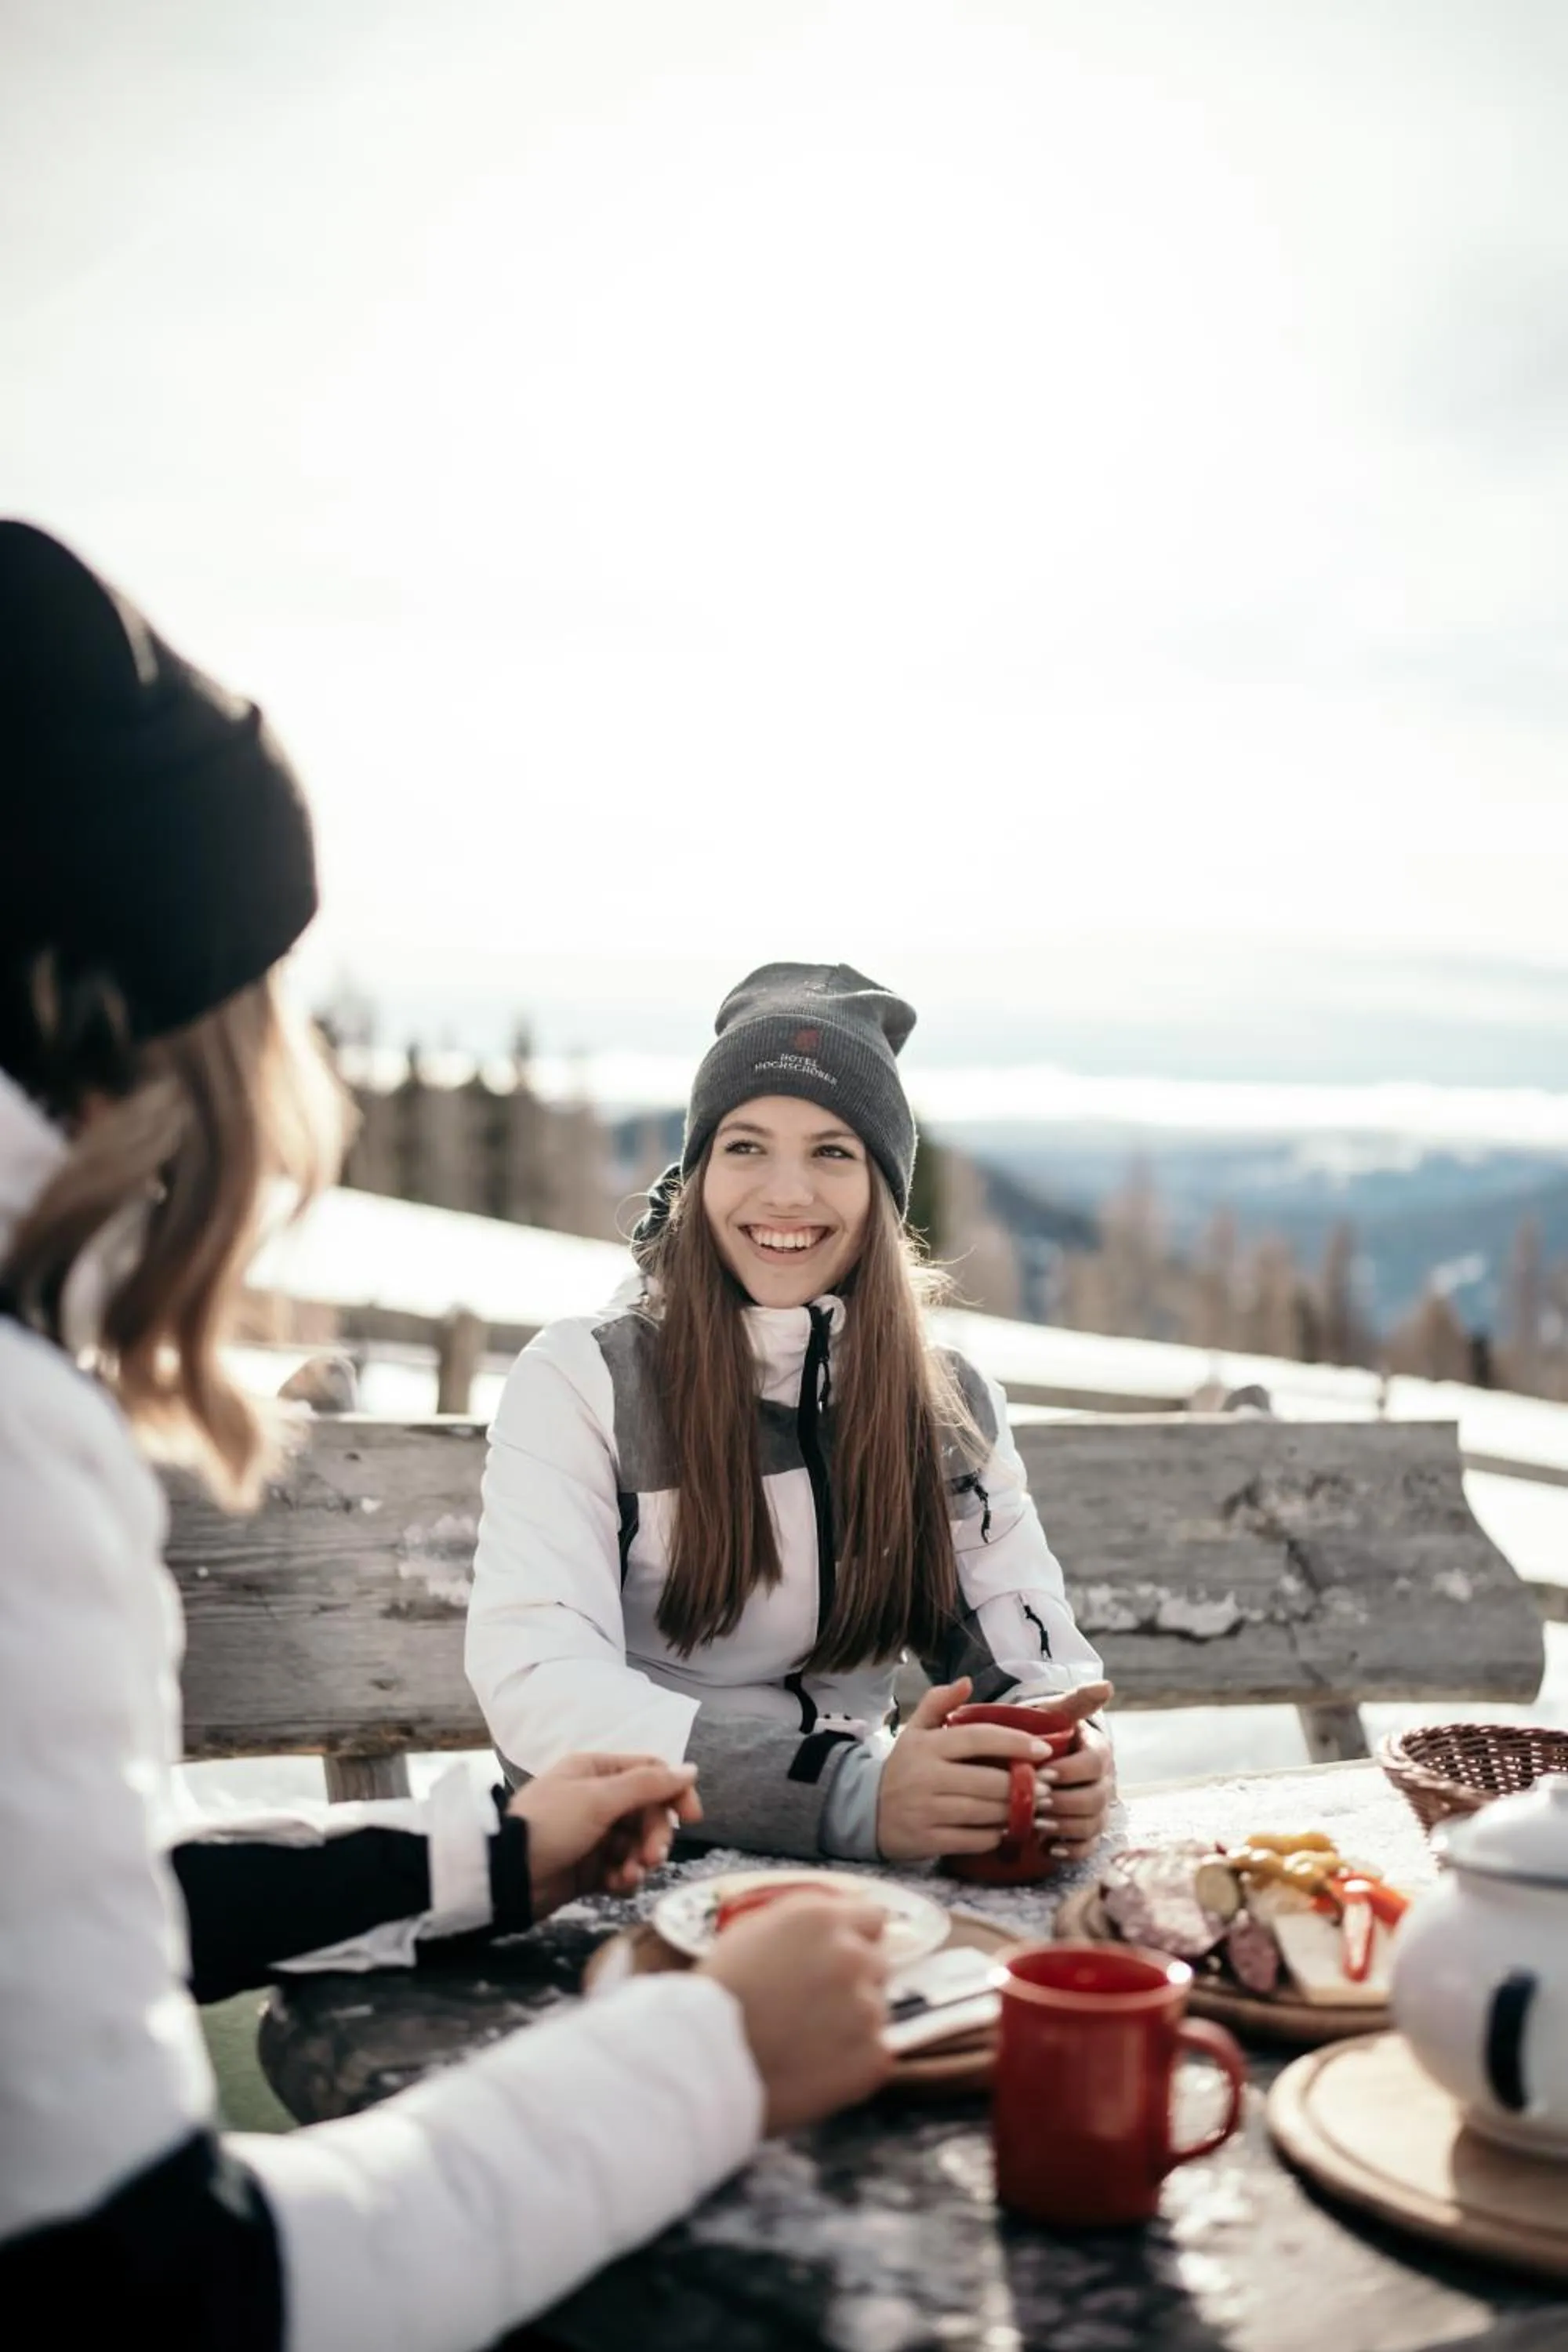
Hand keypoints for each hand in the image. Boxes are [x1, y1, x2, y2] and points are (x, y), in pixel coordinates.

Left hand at [508, 1753, 702, 1918]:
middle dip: (655, 1835)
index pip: (650, 1773)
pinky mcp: (589, 1868)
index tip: (692, 1817)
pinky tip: (615, 1885)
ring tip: (629, 1875)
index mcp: (596, 1770)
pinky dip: (623, 1877)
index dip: (674, 1792)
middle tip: (653, 1856)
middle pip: (648, 1812)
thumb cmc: (550, 1824)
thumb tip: (691, 1769)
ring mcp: (593, 1834)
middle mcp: (597, 1798)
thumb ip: (647, 1784)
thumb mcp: (598, 1798)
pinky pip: (621, 1869)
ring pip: (637, 1844)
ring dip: (639, 1860)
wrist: (507, 1875)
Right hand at [700, 1896, 892, 2132]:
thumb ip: (802, 1924)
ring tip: (804, 2040)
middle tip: (811, 2004)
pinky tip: (815, 2066)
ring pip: (875, 2009)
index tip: (836, 1957)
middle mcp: (852, 1956)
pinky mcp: (872, 2056)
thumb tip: (836, 1925)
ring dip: (851, 2021)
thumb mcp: (752, 1932)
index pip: (872, 1917)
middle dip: (852, 1979)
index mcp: (822, 1919)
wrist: (704, 2061)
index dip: (853, 1937)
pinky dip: (853, 2061)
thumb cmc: (718, 1996)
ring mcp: (867, 2008)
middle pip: (875, 1962)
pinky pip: (875, 2053)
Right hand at [875, 1676, 1059, 1862]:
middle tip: (1050, 1785)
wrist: (864, 1809)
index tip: (1044, 1749)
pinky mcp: (928, 1840)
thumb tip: (967, 1681)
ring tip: (1037, 1807)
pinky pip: (973, 1840)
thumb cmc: (903, 1767)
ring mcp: (926, 1811)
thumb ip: (939, 1702)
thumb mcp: (915, 1730)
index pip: (978, 1738)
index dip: (1015, 1742)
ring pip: (985, 1813)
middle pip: (988, 1782)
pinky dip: (995, 1835)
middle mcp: (927, 1777)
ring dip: (1016, 1812)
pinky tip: (1007, 1828)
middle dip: (1025, 1786)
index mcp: (927, 1746)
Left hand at [1035, 1712, 1116, 1863]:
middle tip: (1036, 1800)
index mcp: (1099, 1751)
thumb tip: (1106, 1686)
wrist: (1032, 1755)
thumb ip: (1075, 1701)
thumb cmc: (1040, 1731)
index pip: (1095, 1763)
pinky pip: (1087, 1847)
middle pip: (1096, 1799)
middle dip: (1065, 1801)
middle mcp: (1104, 1781)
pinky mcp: (1087, 1831)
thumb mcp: (1052, 1713)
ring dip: (1065, 1825)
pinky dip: (1070, 1850)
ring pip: (1092, 1824)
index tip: (1041, 1772)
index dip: (1070, 1770)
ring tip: (1037, 1821)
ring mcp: (1097, 1808)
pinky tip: (1048, 1847)